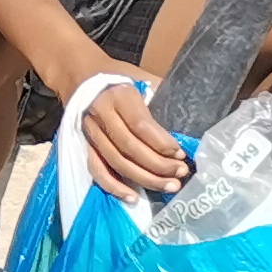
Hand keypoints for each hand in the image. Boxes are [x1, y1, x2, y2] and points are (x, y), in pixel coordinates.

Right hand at [75, 59, 191, 199]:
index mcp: (118, 95)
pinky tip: (133, 197)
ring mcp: (90, 132)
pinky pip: (96, 170)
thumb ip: (161, 93)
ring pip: (116, 162)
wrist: (78, 73)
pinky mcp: (83, 144)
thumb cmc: (117, 76)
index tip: (181, 154)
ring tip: (168, 186)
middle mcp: (101, 114)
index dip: (162, 144)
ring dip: (144, 179)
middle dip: (158, 165)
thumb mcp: (140, 77)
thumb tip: (193, 110)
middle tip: (180, 174)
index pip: (141, 126)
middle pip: (130, 148)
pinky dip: (113, 186)